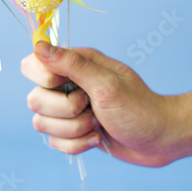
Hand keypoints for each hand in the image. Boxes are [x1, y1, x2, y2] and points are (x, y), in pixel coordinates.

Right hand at [21, 41, 180, 166]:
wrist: (159, 140)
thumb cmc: (138, 108)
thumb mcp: (105, 84)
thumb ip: (70, 65)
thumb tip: (38, 46)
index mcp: (75, 65)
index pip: (32, 65)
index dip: (44, 79)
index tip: (66, 86)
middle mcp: (67, 85)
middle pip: (34, 99)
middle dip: (65, 112)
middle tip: (92, 108)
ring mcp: (68, 110)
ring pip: (41, 124)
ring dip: (73, 130)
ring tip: (98, 125)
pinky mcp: (72, 131)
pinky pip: (55, 142)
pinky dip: (77, 145)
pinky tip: (97, 138)